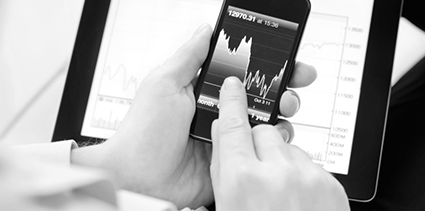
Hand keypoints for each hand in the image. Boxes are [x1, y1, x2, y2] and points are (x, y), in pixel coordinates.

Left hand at [71, 24, 316, 208]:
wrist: (139, 177)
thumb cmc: (144, 131)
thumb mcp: (164, 83)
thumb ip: (189, 56)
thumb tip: (206, 30)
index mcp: (204, 90)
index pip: (243, 71)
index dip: (267, 65)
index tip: (287, 61)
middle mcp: (219, 111)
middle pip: (261, 94)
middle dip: (284, 87)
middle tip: (294, 85)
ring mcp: (228, 136)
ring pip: (266, 120)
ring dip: (282, 113)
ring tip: (282, 109)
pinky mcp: (233, 159)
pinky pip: (260, 148)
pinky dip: (273, 142)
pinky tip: (271, 136)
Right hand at [210, 77, 349, 210]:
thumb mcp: (227, 205)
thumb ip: (222, 167)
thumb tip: (223, 134)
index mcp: (243, 179)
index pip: (234, 124)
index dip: (232, 101)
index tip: (233, 87)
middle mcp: (277, 173)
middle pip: (264, 132)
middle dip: (257, 144)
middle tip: (255, 171)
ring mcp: (308, 177)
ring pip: (288, 147)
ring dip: (281, 161)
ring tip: (279, 192)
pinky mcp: (331, 183)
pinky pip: (310, 163)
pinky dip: (301, 174)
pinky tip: (296, 198)